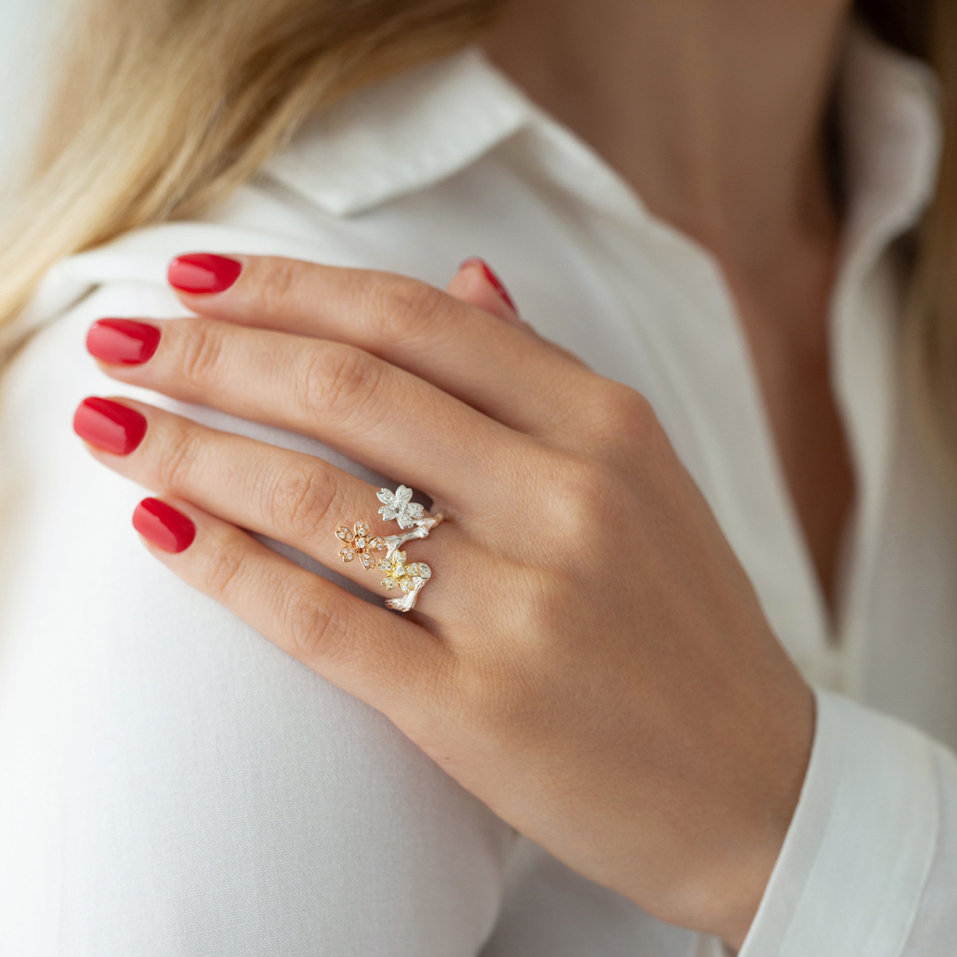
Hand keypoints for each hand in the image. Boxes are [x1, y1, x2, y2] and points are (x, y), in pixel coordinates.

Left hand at [73, 252, 813, 947]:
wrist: (755, 783)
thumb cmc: (686, 623)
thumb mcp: (642, 475)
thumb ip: (546, 375)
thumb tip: (466, 276)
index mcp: (608, 428)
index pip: (419, 321)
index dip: (292, 287)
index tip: (199, 275)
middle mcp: (567, 501)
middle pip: (353, 392)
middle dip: (215, 353)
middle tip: (125, 337)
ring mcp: (524, 609)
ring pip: (319, 500)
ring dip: (194, 451)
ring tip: (114, 424)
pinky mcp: (479, 711)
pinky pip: (321, 622)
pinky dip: (225, 569)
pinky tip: (160, 531)